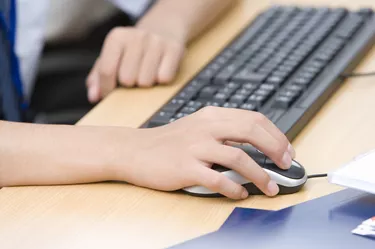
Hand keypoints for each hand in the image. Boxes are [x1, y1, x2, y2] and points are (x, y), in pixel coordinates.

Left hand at [86, 27, 185, 102]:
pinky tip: (159, 70)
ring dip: (146, 83)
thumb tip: (94, 96)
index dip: (108, 88)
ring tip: (147, 72)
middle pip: (128, 80)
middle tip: (134, 74)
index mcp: (117, 37)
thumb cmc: (133, 49)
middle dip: (130, 83)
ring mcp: (157, 42)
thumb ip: (99, 77)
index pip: (107, 71)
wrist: (163, 29)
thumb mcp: (113, 56)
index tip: (111, 92)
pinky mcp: (174, 49)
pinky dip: (162, 80)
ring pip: (146, 82)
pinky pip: (164, 78)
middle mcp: (137, 37)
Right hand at [113, 107, 295, 199]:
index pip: (253, 119)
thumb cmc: (167, 141)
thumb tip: (254, 148)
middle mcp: (206, 127)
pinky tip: (240, 193)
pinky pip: (218, 179)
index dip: (275, 135)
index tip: (286, 149)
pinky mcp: (185, 167)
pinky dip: (234, 188)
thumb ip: (223, 132)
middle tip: (286, 164)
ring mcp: (195, 147)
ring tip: (270, 187)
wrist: (134, 150)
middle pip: (251, 132)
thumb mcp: (196, 126)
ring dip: (260, 175)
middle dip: (276, 149)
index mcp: (211, 115)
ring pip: (239, 158)